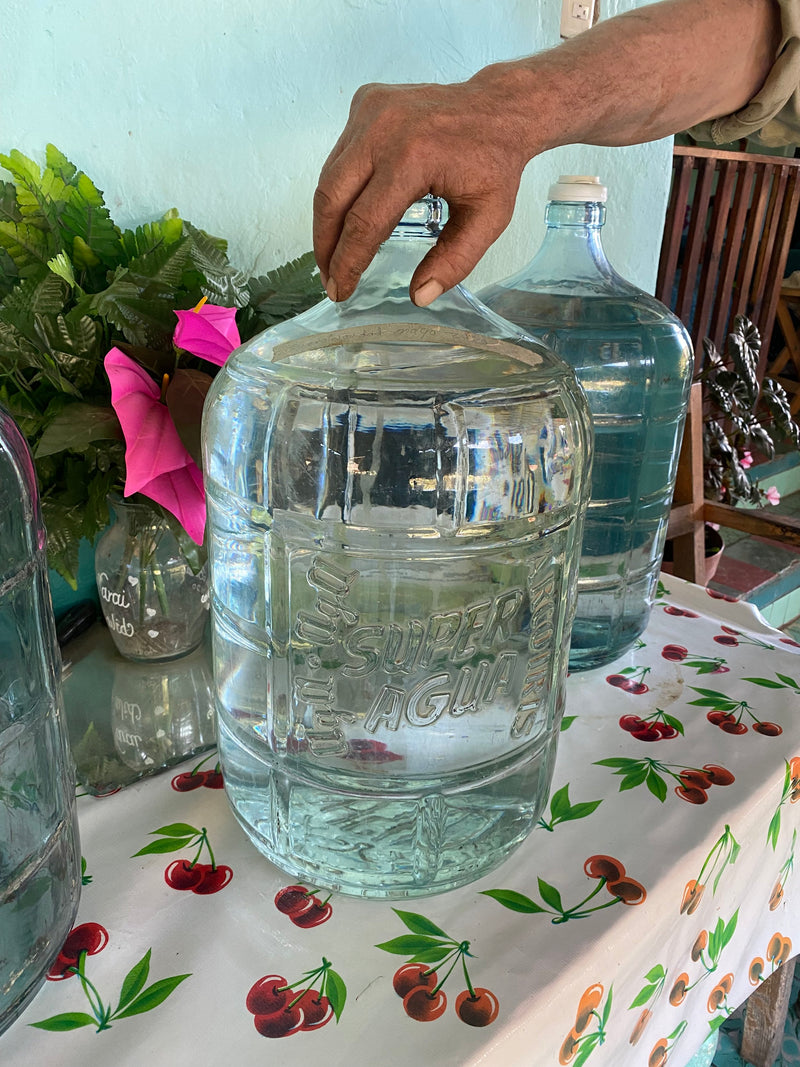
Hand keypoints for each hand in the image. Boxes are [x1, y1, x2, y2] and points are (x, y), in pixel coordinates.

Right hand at [313, 70, 533, 305]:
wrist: (499, 107)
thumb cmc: (495, 161)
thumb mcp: (488, 218)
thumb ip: (455, 261)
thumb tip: (420, 295)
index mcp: (414, 157)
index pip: (364, 222)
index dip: (348, 262)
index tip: (342, 289)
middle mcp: (384, 129)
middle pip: (332, 199)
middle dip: (325, 245)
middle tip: (330, 277)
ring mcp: (371, 111)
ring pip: (328, 177)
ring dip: (326, 220)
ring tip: (333, 253)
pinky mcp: (366, 103)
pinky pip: (339, 156)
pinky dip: (337, 188)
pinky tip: (347, 213)